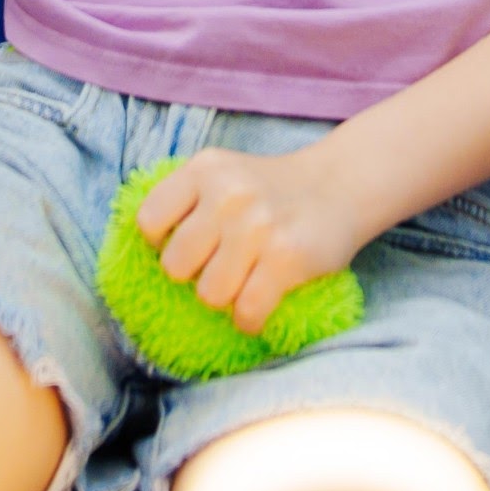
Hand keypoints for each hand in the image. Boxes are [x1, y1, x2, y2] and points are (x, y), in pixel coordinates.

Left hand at [139, 146, 376, 334]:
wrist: (341, 184)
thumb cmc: (270, 189)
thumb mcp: (225, 173)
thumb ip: (188, 200)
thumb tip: (149, 255)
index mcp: (204, 169)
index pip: (149, 221)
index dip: (161, 243)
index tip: (186, 246)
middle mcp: (228, 194)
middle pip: (175, 266)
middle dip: (193, 275)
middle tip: (217, 268)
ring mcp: (257, 226)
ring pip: (209, 294)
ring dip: (224, 298)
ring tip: (242, 283)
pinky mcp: (287, 258)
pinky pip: (247, 311)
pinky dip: (249, 320)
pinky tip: (257, 307)